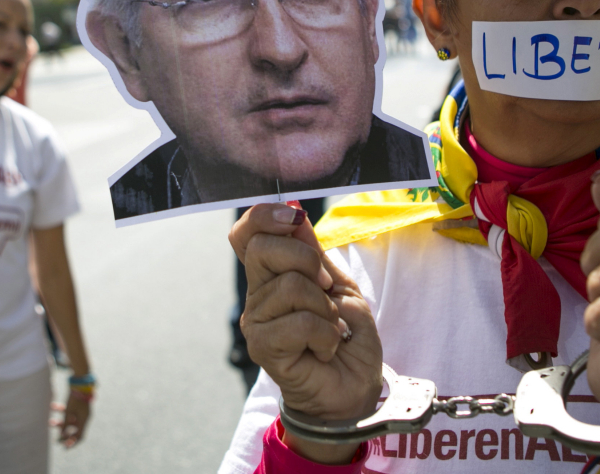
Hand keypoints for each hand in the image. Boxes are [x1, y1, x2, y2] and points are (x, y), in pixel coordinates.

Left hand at [51, 391, 90, 448]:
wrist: (80, 381)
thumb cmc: (74, 398)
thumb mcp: (68, 412)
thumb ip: (65, 424)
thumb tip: (61, 437)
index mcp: (84, 420)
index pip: (80, 436)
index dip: (72, 443)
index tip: (64, 448)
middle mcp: (84, 417)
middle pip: (74, 430)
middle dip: (64, 433)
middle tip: (55, 439)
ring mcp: (81, 411)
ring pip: (70, 420)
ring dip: (60, 422)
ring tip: (50, 422)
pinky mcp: (77, 405)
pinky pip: (69, 411)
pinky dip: (61, 411)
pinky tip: (53, 406)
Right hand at [230, 203, 382, 463]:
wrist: (354, 386)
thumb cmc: (347, 337)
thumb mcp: (339, 285)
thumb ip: (314, 252)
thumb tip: (295, 212)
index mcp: (272, 274)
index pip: (245, 233)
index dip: (264, 216)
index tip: (293, 217)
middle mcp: (257, 295)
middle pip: (262, 249)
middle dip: (307, 261)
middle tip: (326, 289)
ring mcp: (257, 322)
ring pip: (289, 286)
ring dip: (325, 308)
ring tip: (331, 328)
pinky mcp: (264, 348)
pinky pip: (298, 322)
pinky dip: (325, 333)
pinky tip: (326, 347)